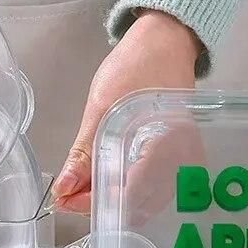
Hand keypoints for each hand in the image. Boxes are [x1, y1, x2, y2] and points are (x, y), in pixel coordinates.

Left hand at [53, 10, 201, 214]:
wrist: (163, 43)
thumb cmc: (136, 68)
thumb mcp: (101, 110)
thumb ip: (83, 154)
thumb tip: (63, 188)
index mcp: (166, 147)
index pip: (127, 194)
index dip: (91, 203)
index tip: (64, 200)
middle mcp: (182, 162)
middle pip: (137, 204)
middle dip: (99, 205)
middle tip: (68, 197)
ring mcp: (184, 163)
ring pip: (144, 202)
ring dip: (110, 200)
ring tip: (82, 190)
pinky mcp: (179, 161)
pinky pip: (152, 189)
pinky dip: (126, 191)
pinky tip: (105, 185)